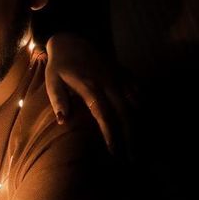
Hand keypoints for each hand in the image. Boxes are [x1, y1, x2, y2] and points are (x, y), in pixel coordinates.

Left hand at [44, 33, 138, 159]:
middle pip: (125, 113)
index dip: (111, 133)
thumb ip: (58, 100)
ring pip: (135, 104)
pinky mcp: (124, 73)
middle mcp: (109, 83)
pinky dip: (143, 107)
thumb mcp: (52, 81)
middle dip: (130, 136)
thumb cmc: (59, 66)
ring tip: (142, 147)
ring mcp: (119, 78)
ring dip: (140, 125)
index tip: (114, 152)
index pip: (103, 114)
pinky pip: (138, 91)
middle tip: (133, 158)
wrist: (72, 41)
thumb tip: (63, 120)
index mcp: (90, 86)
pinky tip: (146, 123)